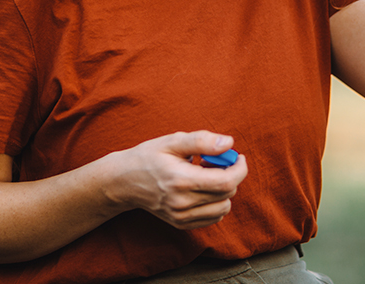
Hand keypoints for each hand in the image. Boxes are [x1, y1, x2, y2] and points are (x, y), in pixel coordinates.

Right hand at [109, 131, 247, 229]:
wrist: (124, 181)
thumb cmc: (149, 157)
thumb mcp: (173, 141)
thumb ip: (202, 141)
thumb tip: (229, 143)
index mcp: (181, 180)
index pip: (226, 182)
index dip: (240, 169)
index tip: (238, 157)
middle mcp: (181, 203)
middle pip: (227, 194)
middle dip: (231, 176)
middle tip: (216, 162)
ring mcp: (180, 217)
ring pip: (223, 208)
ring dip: (224, 191)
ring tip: (207, 176)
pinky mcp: (180, 224)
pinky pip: (213, 218)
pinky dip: (215, 203)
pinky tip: (202, 189)